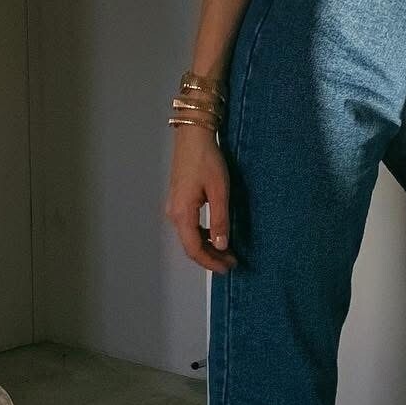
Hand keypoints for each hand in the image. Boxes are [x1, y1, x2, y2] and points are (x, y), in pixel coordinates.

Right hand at [165, 125, 234, 272]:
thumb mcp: (219, 191)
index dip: (211, 262)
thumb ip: (220, 220)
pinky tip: (216, 235)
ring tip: (226, 252)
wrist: (193, 137)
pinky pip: (189, 226)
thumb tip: (221, 245)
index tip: (228, 267)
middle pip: (190, 246)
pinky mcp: (179, 201)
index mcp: (182, 213)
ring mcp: (174, 207)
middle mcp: (174, 214)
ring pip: (189, 237)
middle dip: (210, 257)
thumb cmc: (207, 160)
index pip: (194, 249)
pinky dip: (202, 235)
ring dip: (207, 247)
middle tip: (231, 262)